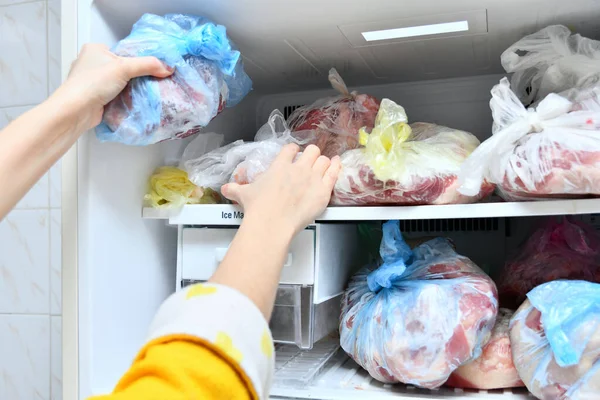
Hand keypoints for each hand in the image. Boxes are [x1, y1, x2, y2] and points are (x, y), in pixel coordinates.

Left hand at [51, 43, 173, 131]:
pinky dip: (126, 99)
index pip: (123, 51)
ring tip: (148, 93)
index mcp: (95, 49)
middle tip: (154, 81)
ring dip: (132, 90)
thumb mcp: (124, 68)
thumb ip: (148, 65)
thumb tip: (168, 68)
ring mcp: (93, 82)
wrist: (76, 111)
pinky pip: (116, 96)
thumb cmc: (93, 83)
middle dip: (137, 77)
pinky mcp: (96, 98)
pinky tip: (136, 102)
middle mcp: (92, 64)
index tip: (154, 67)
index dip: (139, 59)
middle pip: (123, 69)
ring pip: (120, 84)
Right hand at [221, 144, 340, 235]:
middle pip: (311, 151)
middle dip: (311, 155)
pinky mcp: (323, 190)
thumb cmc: (259, 208)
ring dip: (323, 162)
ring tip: (322, 167)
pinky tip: (337, 163)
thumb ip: (235, 188)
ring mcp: (312, 178)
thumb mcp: (243, 194)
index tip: (293, 155)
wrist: (272, 223)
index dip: (293, 151)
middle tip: (309, 162)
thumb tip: (225, 188)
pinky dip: (336, 166)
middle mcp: (298, 168)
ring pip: (324, 160)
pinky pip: (334, 172)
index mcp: (280, 165)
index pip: (290, 149)